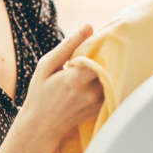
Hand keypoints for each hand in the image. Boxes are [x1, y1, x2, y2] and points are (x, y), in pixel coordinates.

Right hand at [19, 24, 103, 142]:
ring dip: (108, 68)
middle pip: (110, 66)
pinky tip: (97, 78)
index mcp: (75, 79)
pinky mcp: (101, 109)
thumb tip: (88, 26)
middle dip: (107, 56)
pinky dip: (109, 81)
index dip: (103, 45)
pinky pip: (112, 89)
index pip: (102, 55)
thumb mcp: (46, 66)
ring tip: (95, 64)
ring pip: (113, 77)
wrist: (41, 126)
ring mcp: (97, 103)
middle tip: (102, 48)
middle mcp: (90, 92)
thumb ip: (68, 46)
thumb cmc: (40, 93)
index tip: (101, 39)